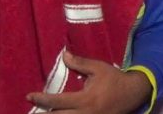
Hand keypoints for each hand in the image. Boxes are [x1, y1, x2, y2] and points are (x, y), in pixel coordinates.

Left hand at [27, 51, 151, 113]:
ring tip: (41, 113)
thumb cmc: (114, 79)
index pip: (57, 102)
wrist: (133, 93)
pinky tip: (59, 113)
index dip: (41, 99)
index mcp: (85, 100)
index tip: (29, 96)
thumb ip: (79, 63)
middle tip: (31, 110)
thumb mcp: (98, 68)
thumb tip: (63, 55)